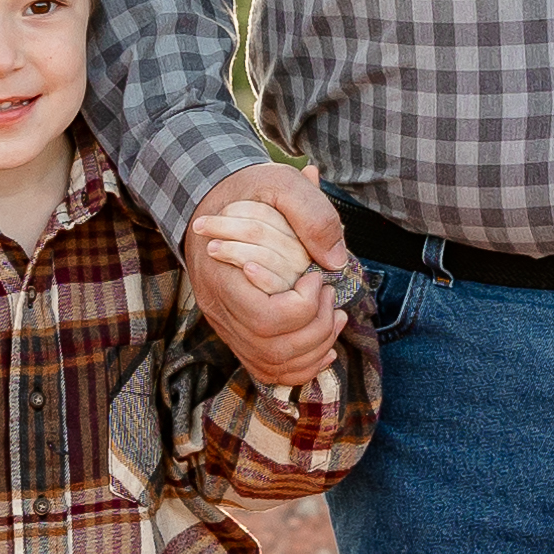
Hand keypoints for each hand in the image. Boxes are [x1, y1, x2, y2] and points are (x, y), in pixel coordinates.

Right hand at [185, 168, 352, 388]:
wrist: (217, 203)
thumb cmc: (250, 192)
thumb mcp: (280, 183)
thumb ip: (311, 214)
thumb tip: (336, 261)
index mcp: (223, 277)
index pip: (265, 319)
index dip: (303, 306)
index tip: (316, 277)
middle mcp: (220, 311)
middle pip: (273, 348)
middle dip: (317, 327)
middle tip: (330, 294)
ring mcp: (228, 327)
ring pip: (273, 364)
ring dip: (316, 347)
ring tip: (335, 314)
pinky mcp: (239, 335)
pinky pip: (269, 370)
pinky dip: (303, 366)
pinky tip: (326, 345)